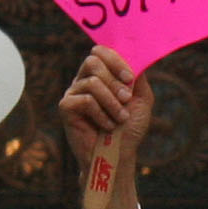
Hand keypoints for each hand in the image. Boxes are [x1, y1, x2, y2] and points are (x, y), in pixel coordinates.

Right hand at [58, 46, 152, 208]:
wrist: (119, 156)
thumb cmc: (129, 130)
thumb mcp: (141, 103)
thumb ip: (139, 80)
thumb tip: (137, 58)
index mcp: (101, 76)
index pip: (100, 52)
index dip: (115, 60)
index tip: (130, 79)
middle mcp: (84, 81)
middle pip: (93, 61)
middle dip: (115, 82)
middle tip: (126, 100)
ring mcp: (73, 93)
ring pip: (92, 82)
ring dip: (113, 103)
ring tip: (120, 119)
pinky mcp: (66, 107)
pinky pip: (86, 100)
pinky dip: (102, 115)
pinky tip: (106, 126)